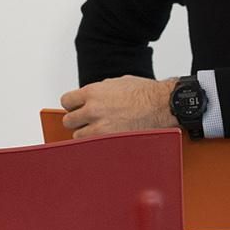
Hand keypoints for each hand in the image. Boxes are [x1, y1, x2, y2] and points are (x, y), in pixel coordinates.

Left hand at [59, 77, 176, 137]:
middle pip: (69, 121)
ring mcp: (101, 128)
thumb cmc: (145, 93)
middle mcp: (93, 110)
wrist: (163, 105)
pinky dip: (97, 144)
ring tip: (101, 131)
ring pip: (78, 136)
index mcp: (93, 92)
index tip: (78, 108)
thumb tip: (88, 98)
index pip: (66, 102)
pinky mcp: (110, 142)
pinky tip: (106, 139)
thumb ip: (98, 91)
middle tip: (89, 121)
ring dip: (87, 134)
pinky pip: (93, 146)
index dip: (73, 105)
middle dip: (78, 121)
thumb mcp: (116, 83)